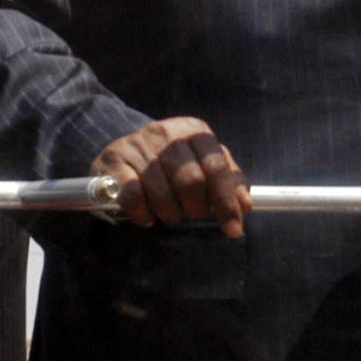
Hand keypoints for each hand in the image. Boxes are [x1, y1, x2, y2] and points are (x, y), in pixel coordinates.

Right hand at [93, 117, 250, 236]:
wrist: (127, 147)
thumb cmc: (174, 161)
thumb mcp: (203, 162)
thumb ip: (227, 181)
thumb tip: (245, 205)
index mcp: (194, 131)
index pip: (217, 167)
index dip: (226, 202)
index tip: (233, 229)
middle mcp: (166, 133)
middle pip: (191, 182)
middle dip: (195, 208)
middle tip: (191, 213)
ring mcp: (138, 146)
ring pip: (162, 193)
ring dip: (170, 214)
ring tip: (169, 212)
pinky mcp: (114, 161)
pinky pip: (133, 197)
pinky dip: (143, 214)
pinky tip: (147, 215)